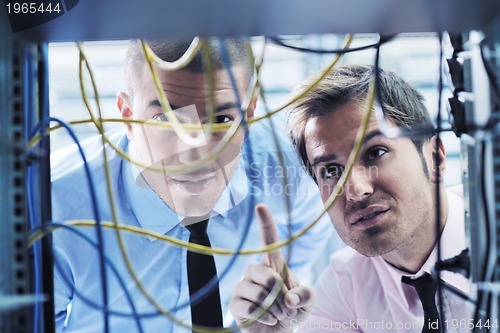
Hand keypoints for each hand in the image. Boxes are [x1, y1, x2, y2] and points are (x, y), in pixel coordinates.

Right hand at [229, 204, 315, 332]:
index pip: (268, 241)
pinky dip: (263, 317)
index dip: (265, 223)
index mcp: (274, 265)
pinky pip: (247, 307)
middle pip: (263, 272)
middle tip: (287, 308)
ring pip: (255, 291)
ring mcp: (244, 287)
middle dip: (278, 293)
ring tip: (278, 315)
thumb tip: (288, 297)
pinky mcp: (236, 305)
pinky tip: (268, 320)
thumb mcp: (309, 302)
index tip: (261, 206)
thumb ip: (306, 295)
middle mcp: (256, 272)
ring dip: (273, 308)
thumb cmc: (293, 312)